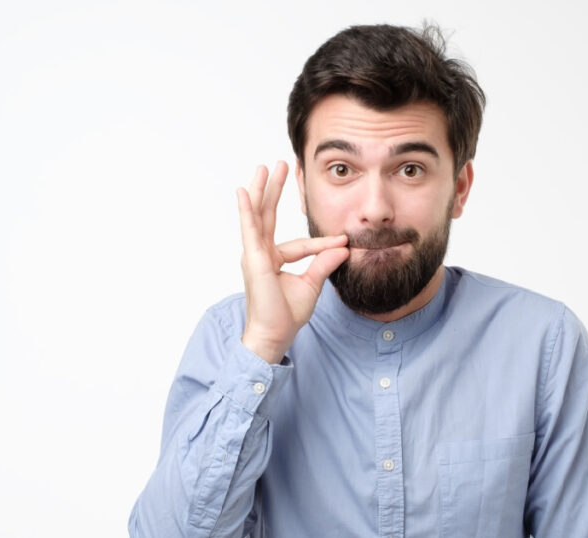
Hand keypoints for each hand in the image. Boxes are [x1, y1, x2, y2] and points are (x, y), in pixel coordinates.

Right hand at [236, 161, 348, 363]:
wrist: (274, 334)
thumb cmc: (286, 314)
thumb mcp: (312, 284)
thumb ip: (324, 263)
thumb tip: (343, 248)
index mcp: (273, 260)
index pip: (300, 244)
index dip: (322, 243)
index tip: (343, 241)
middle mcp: (261, 253)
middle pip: (268, 215)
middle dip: (274, 189)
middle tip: (279, 165)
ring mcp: (254, 255)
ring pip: (258, 215)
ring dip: (262, 189)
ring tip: (264, 167)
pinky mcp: (253, 259)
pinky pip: (250, 229)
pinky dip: (247, 209)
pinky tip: (244, 192)